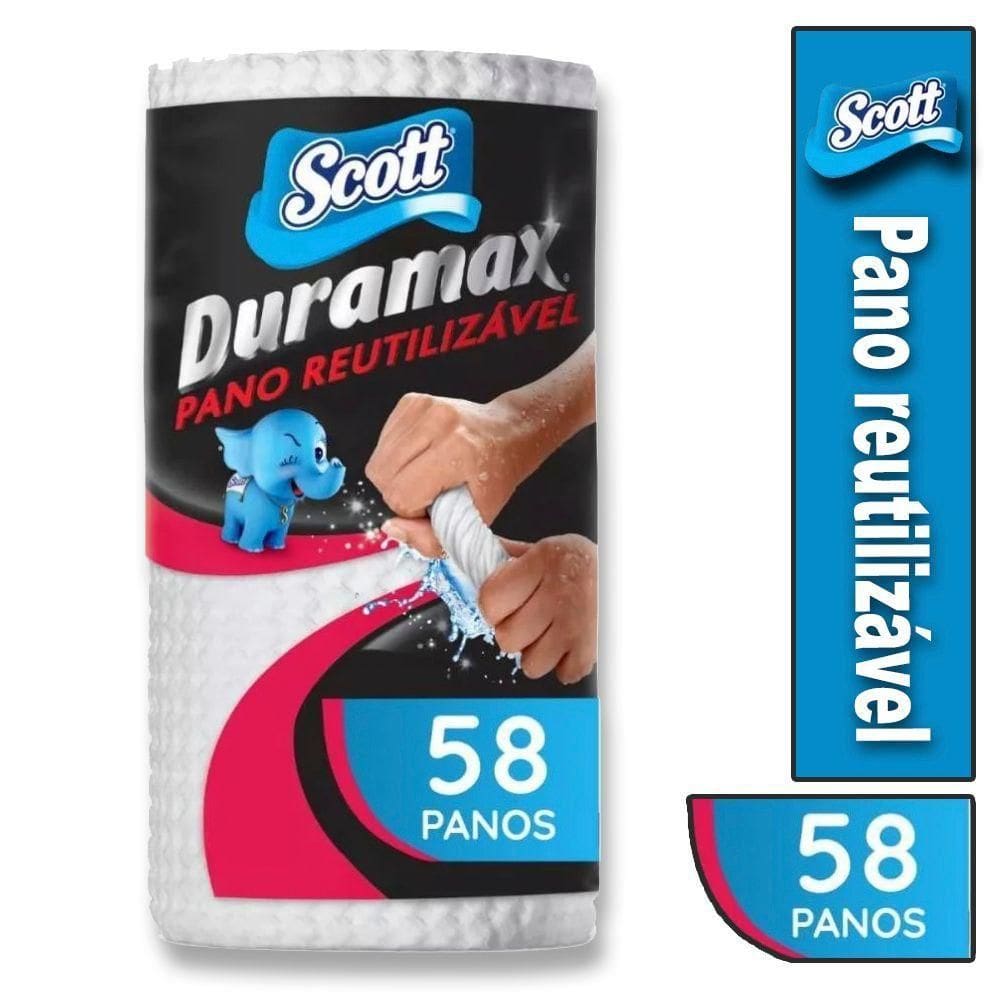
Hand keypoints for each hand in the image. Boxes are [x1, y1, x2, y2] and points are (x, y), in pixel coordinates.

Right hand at [366, 334, 596, 525]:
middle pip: (382, 476)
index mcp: (457, 450)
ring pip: (378, 460)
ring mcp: (423, 407)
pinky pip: (382, 442)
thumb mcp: (475, 521)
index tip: (434, 506)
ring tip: (425, 475)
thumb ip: (432, 539)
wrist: (507, 433)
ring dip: (396, 477)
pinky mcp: (411, 401)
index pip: (401, 494)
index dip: (412, 511)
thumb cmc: (496, 475)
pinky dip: (395, 458)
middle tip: (429, 492)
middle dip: (400, 494)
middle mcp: (438, 422)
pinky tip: (420, 458)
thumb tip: (390, 528)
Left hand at [479, 534, 597, 683]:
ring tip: (554, 633)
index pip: (489, 601)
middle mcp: (559, 592)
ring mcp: (576, 623)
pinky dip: (568, 665)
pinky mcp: (593, 648)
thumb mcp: (550, 548)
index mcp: (543, 561)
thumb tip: (476, 555)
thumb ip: (512, 555)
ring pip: (531, 665)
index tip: (507, 602)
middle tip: (534, 618)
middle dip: (517, 632)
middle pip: (506, 638)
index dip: (494, 607)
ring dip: (540, 653)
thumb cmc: (586, 564)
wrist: (630, 576)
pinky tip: (572, 645)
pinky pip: (563, 675)